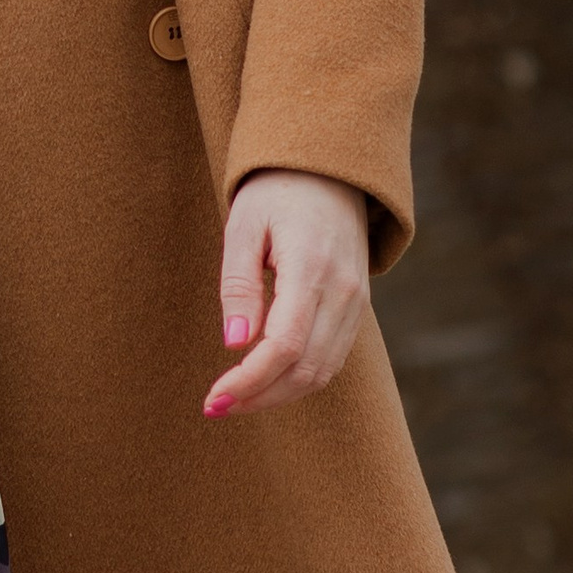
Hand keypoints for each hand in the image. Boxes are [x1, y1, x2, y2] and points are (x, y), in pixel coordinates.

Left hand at [205, 169, 370, 421]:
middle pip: (306, 369)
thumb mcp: (244, 226)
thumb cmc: (277, 190)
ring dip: (279, 394)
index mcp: (311, 266)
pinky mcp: (358, 306)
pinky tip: (267, 378)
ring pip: (323, 371)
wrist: (330, 167)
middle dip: (259, 397)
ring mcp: (356, 300)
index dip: (249, 381)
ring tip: (237, 399)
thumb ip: (238, 284)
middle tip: (216, 406)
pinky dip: (300, 377)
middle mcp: (342, 290)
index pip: (285, 346)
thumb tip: (234, 343)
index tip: (214, 397)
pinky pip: (333, 356)